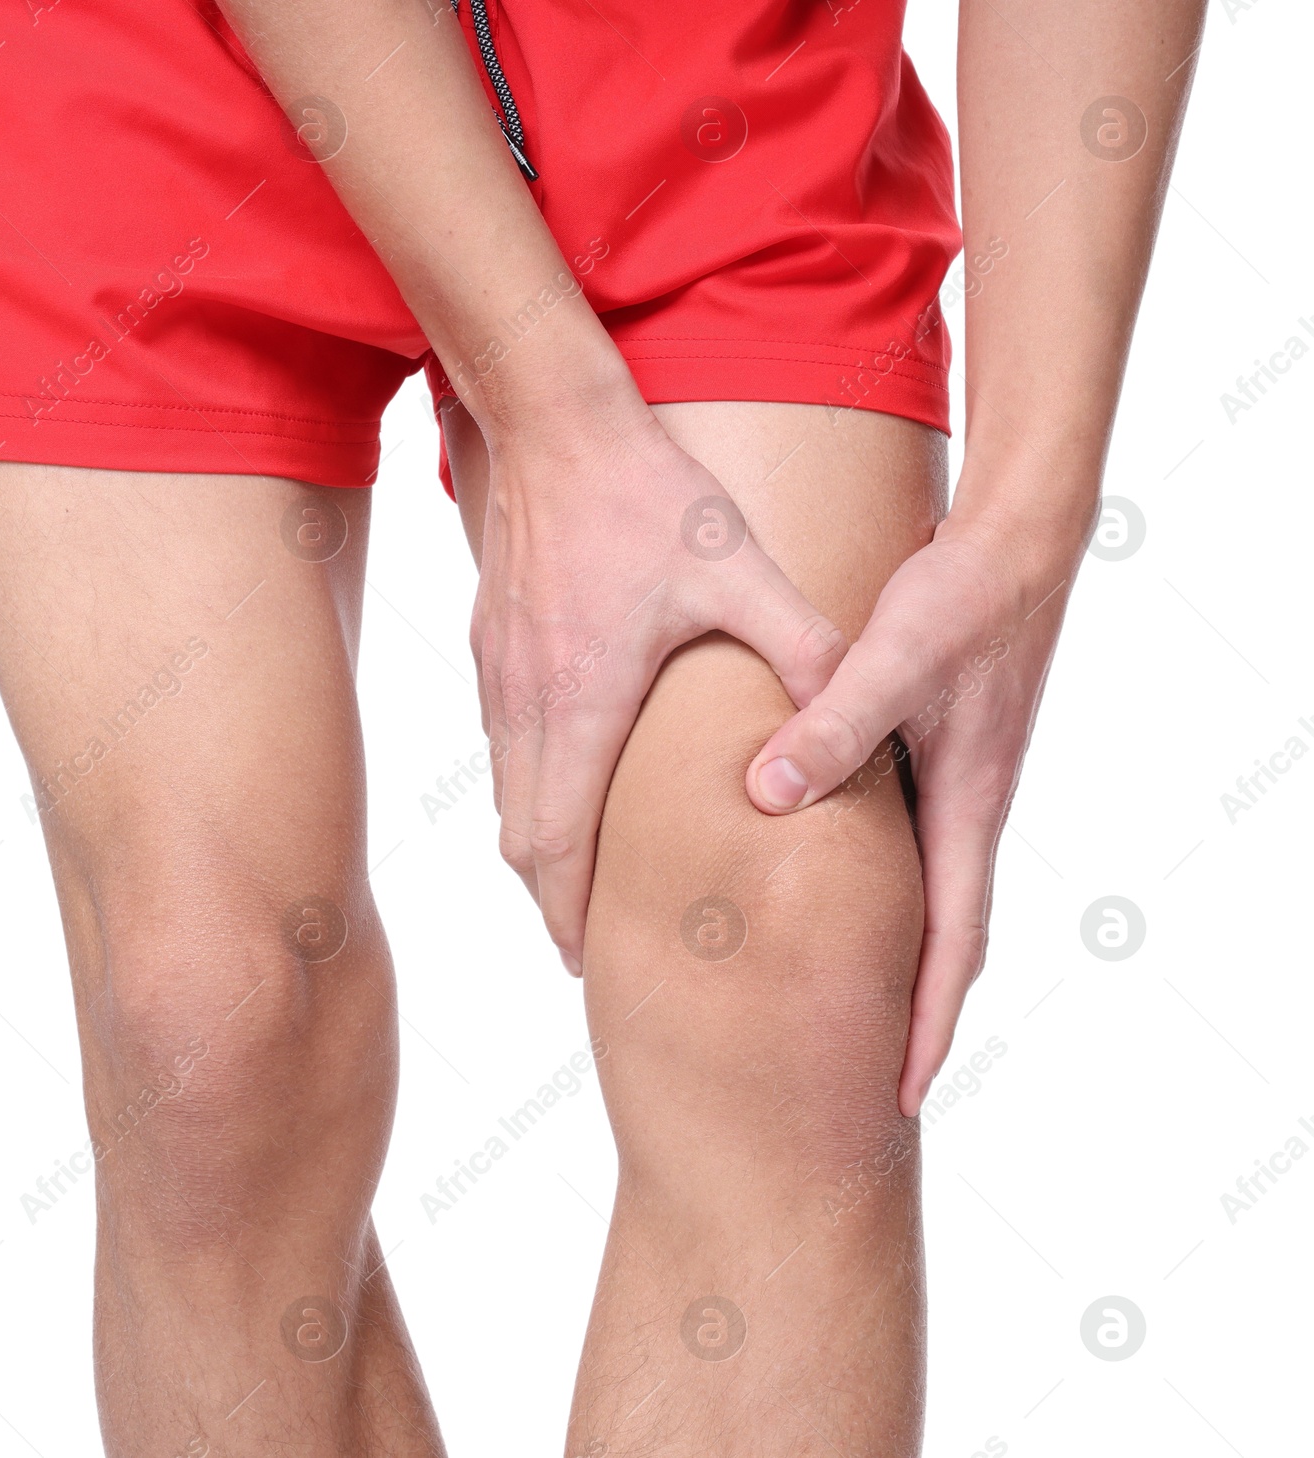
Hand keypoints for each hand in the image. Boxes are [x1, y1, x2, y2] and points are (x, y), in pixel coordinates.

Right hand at [472, 397, 844, 972]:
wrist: (554, 423)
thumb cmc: (645, 497)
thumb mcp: (738, 569)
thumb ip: (801, 645)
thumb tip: (853, 712)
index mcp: (582, 705)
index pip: (559, 846)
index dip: (570, 913)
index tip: (588, 961)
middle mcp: (526, 703)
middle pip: (519, 837)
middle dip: (550, 897)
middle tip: (588, 939)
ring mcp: (500, 674)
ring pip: (504, 792)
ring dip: (537, 843)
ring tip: (578, 874)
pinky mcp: (492, 643)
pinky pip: (500, 741)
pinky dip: (526, 785)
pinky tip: (565, 775)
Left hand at [743, 490, 1085, 1115]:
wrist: (1016, 540)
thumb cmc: (964, 597)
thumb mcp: (895, 657)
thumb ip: (833, 725)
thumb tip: (764, 797)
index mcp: (966, 808)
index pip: (952, 946)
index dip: (928, 1025)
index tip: (902, 1098)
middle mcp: (962, 810)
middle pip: (940, 938)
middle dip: (911, 1014)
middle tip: (866, 1081)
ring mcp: (949, 785)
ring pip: (919, 893)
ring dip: (892, 956)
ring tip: (843, 1007)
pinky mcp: (930, 752)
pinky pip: (901, 843)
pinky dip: (873, 885)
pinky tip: (825, 886)